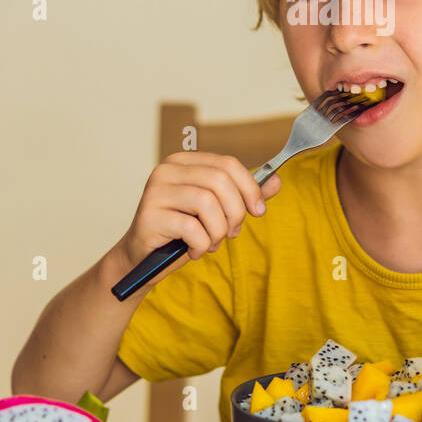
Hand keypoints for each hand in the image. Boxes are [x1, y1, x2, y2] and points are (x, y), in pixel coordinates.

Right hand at [121, 152, 281, 267]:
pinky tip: (195, 250)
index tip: (259, 211)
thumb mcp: (217, 212)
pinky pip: (191, 228)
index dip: (250, 187)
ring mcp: (155, 191)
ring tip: (212, 243)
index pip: (227, 164)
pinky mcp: (149, 216)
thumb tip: (277, 181)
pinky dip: (202, 245)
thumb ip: (244, 195)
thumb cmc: (182, 232)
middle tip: (232, 233)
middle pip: (219, 181)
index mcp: (184, 162)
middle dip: (235, 212)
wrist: (144, 259)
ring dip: (218, 231)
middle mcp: (167, 170)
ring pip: (207, 203)